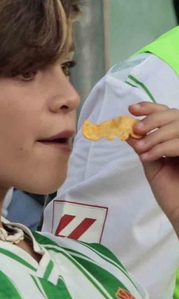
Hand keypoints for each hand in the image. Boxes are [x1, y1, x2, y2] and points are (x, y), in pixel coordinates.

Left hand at [130, 102, 178, 228]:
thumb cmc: (169, 191)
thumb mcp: (151, 163)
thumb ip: (142, 146)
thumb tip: (125, 129)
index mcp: (177, 138)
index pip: (167, 113)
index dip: (150, 107)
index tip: (131, 109)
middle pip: (174, 115)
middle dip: (153, 119)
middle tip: (137, 130)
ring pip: (178, 128)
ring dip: (156, 136)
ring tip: (142, 150)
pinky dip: (163, 148)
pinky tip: (150, 157)